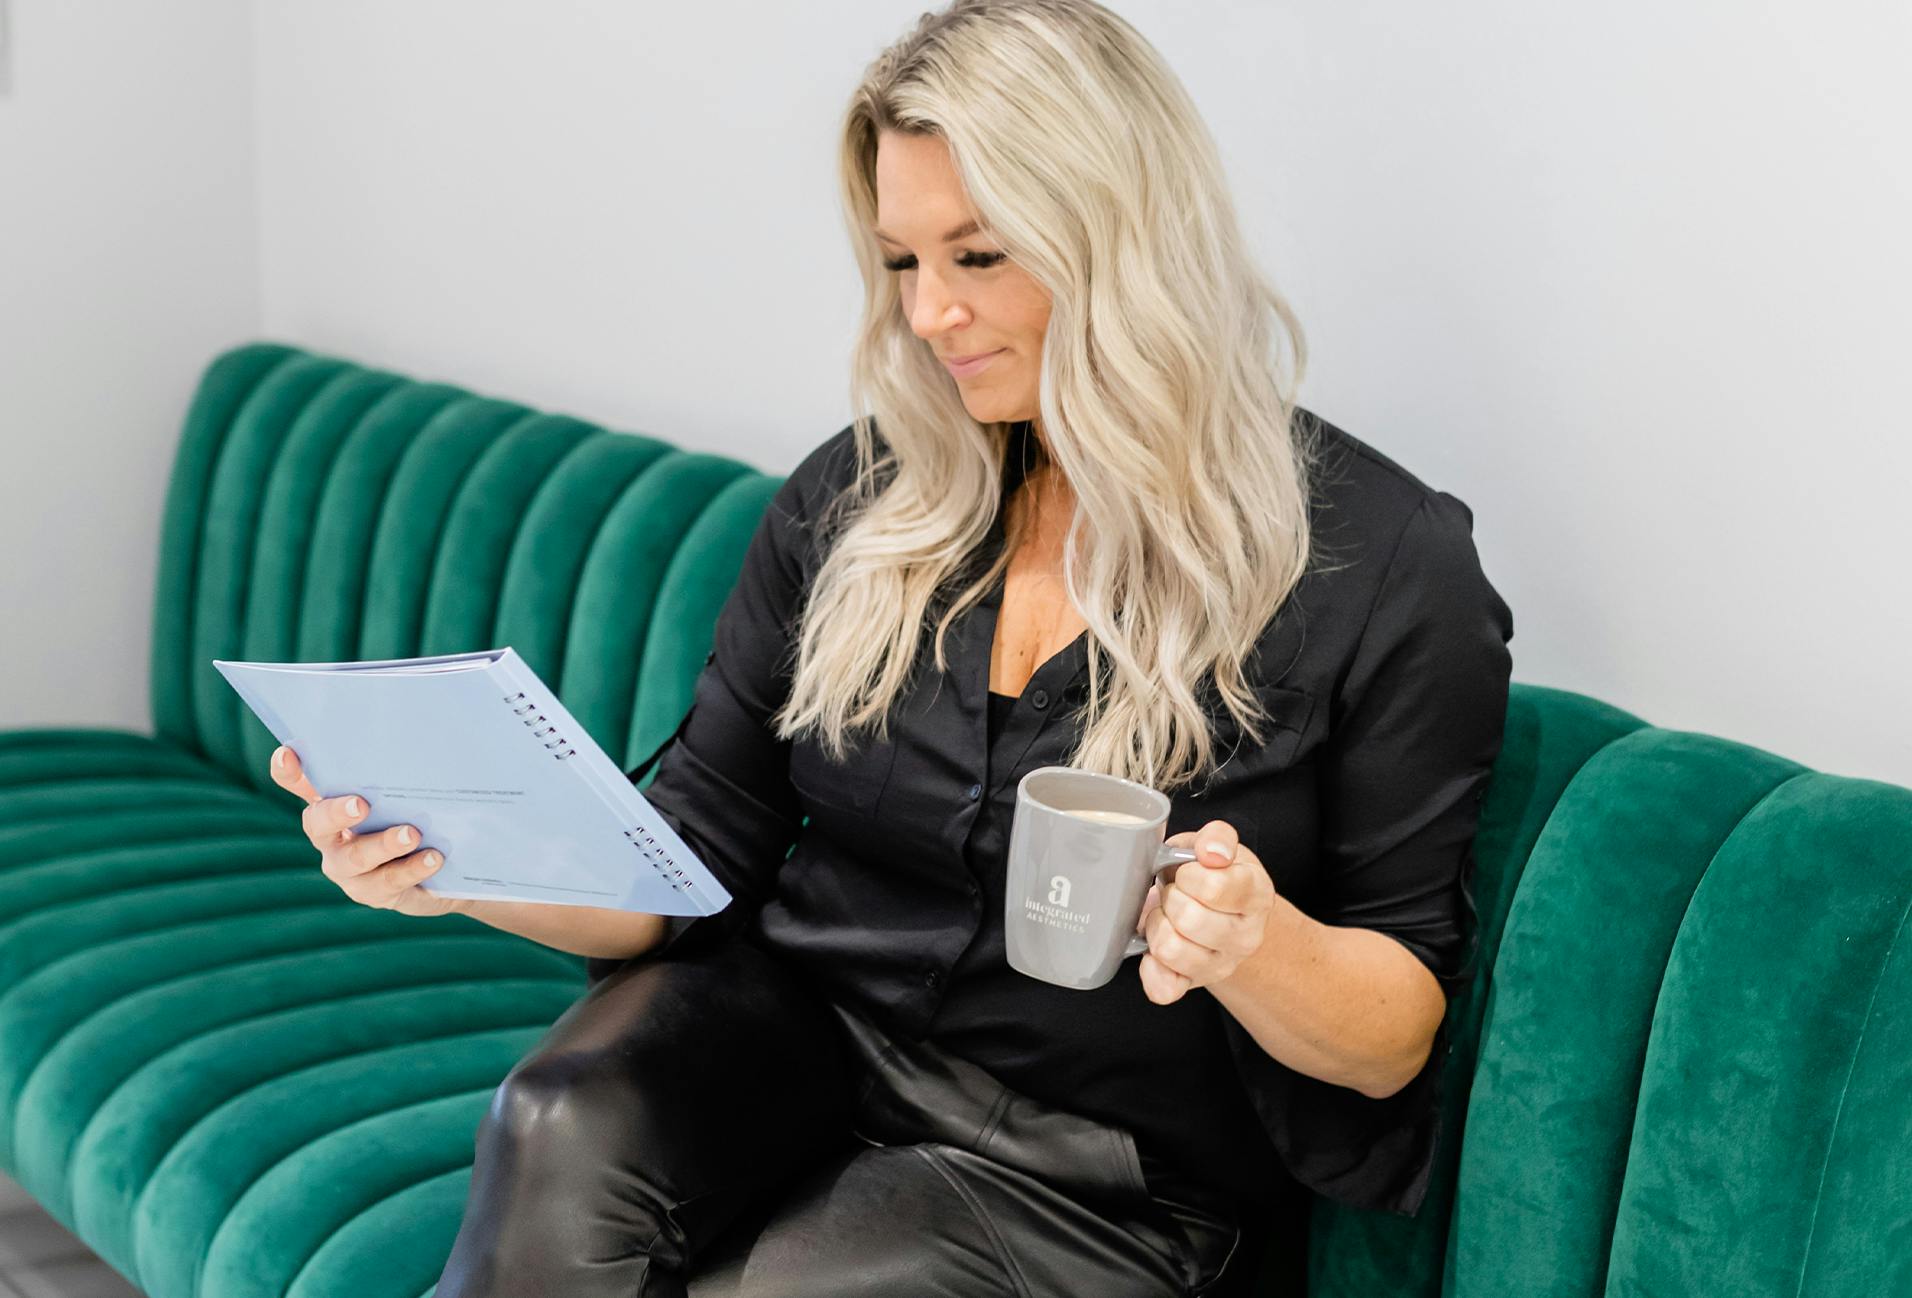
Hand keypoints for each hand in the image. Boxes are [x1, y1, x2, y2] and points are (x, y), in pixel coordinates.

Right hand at [269, 744, 466, 917]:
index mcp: (333, 801)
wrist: (447, 864)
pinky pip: (387, 884)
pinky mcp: (374, 893)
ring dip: (383, 845)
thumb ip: (402, 768)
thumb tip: (423, 731)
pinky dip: (411, 869)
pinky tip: (434, 858)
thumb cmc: (422, 814)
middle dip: (336, 812)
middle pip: (318, 824)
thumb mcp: (411, 788)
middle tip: (360, 804)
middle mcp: (331, 836)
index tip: (288, 755)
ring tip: (411, 834)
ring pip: (355, 858)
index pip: (299, 783)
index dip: (288, 771)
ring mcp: (348, 868)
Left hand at [1134, 819, 1274, 1005]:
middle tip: (1176, 892)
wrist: (1219, 911)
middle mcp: (1245, 937)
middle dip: (1171, 897)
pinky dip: (1151, 968)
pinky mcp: (1193, 984)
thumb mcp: (1217, 847)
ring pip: (1170, 949)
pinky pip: (1164, 987)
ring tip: (1167, 915)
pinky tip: (1154, 948)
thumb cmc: (1214, 874)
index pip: (1214, 888)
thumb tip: (1211, 852)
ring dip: (1157, 925)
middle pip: (1188, 919)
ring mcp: (1220, 965)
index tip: (1188, 872)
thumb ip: (1216, 837)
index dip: (1188, 875)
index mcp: (1256, 896)